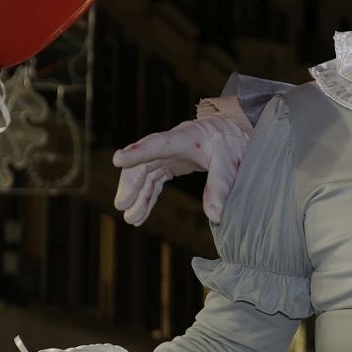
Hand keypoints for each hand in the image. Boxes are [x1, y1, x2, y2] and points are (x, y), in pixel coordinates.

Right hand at [111, 105, 249, 225]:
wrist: (234, 133)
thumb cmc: (232, 144)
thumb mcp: (230, 164)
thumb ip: (220, 187)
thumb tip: (215, 216)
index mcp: (185, 138)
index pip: (157, 144)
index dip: (137, 152)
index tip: (118, 160)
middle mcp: (171, 145)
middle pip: (143, 163)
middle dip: (131, 184)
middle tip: (122, 205)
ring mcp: (167, 155)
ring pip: (144, 174)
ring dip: (137, 196)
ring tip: (130, 218)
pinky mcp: (169, 164)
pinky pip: (153, 181)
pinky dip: (146, 197)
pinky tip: (139, 214)